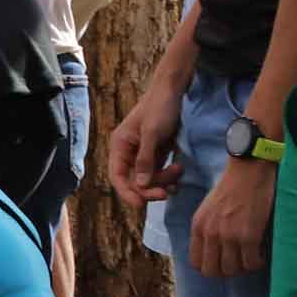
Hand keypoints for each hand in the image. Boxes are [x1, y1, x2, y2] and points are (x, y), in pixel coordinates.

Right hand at [109, 78, 184, 208]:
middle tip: (167, 192)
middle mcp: (128, 152)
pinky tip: (179, 173)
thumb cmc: (159, 108)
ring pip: (148, 179)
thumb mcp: (153, 133)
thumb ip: (145, 159)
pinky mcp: (155, 153)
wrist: (173, 91)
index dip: (126, 193)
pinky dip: (168, 177)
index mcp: (120, 146)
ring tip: (179, 169)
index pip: (117, 176)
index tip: (141, 205)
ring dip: (163, 180)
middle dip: (150, 188)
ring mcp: (142, 154)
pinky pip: (158, 172)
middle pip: (133, 181)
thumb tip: (139, 185)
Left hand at [190, 154, 276, 278]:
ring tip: (252, 256)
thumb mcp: (208, 209)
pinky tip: (261, 254)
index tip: (224, 261)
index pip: (196, 263)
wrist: (249, 170)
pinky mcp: (248, 236)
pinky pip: (252, 263)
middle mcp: (210, 233)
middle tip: (240, 262)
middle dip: (227, 271)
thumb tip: (212, 253)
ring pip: (233, 270)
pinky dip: (258, 262)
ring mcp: (228, 236)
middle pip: (213, 272)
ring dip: (244, 267)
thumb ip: (206, 230)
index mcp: (198, 227)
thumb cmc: (232, 188)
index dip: (211, 267)